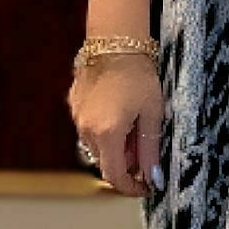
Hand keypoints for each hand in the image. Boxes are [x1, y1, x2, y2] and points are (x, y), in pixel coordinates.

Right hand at [68, 56, 163, 198]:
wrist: (115, 42)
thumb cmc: (139, 75)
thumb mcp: (152, 114)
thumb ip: (150, 149)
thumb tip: (153, 177)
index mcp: (107, 134)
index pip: (115, 176)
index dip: (131, 187)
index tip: (146, 186)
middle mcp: (87, 130)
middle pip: (106, 161)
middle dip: (127, 162)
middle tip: (146, 148)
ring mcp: (77, 117)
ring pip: (97, 146)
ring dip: (115, 146)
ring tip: (135, 123)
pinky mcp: (75, 105)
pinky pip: (90, 128)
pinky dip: (105, 130)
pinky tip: (120, 110)